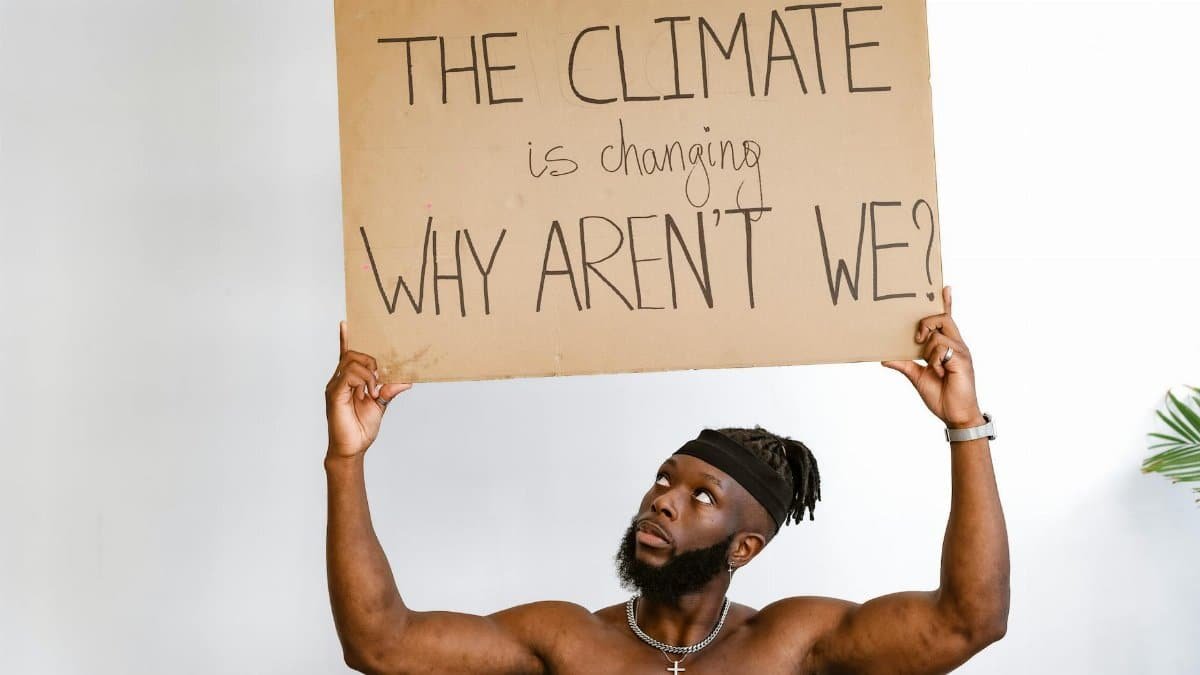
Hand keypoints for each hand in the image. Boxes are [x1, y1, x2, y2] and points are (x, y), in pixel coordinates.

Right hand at [325, 321, 412, 458]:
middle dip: (371, 359)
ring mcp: (335, 385)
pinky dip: (364, 380)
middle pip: (353, 353)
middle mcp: (339, 379)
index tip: (346, 323)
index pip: (346, 354)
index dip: (345, 339)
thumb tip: (407, 380)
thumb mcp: (381, 405)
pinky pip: (349, 375)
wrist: (352, 448)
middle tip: (381, 377)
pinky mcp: (334, 393)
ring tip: (375, 390)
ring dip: (369, 372)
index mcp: (349, 380)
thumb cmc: (361, 427)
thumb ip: (390, 390)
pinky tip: (369, 393)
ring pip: (352, 361)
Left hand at [881, 287, 982, 427]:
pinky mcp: (962, 358)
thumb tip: (884, 358)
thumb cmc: (941, 396)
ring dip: (928, 350)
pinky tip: (941, 372)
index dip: (946, 303)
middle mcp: (956, 345)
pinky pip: (941, 348)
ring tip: (934, 367)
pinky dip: (935, 360)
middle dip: (926, 323)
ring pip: (938, 334)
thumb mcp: (917, 377)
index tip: (944, 287)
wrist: (955, 415)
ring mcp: (961, 351)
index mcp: (947, 346)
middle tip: (916, 339)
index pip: (948, 319)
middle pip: (942, 318)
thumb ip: (904, 365)